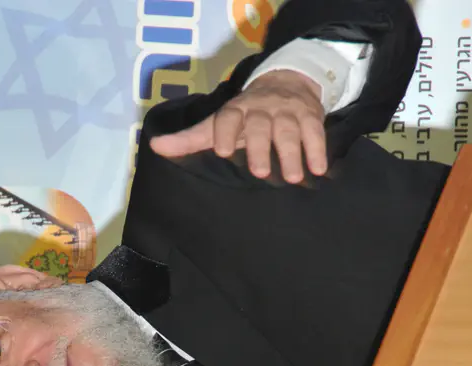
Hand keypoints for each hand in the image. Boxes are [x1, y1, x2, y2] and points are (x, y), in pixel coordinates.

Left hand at [150, 69, 327, 183]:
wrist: (286, 81)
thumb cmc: (245, 114)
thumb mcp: (217, 122)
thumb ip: (189, 138)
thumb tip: (153, 147)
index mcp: (236, 110)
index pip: (227, 117)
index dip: (224, 131)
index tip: (222, 150)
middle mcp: (260, 108)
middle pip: (259, 125)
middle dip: (259, 147)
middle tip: (260, 173)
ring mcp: (286, 111)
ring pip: (289, 130)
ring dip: (291, 153)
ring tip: (291, 178)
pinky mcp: (310, 116)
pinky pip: (315, 132)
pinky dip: (317, 150)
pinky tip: (318, 170)